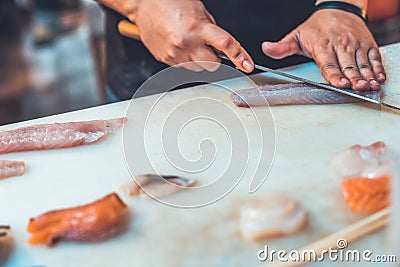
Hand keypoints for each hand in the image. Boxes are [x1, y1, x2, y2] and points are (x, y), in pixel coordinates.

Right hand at [102, 0, 253, 72]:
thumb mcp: (198, 10)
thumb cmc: (169, 2)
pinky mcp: (166, 60)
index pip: (225, 45)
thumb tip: (224, 45)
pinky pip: (184, 68)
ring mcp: (175, 54)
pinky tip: (180, 46)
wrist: (142, 5)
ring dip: (200, 60)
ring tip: (190, 43)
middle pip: (213, 65)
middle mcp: (186, 43)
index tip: (248, 65)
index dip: (239, 57)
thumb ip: (213, 29)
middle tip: (208, 46)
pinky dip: (187, 60)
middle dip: (215, 58)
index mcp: (197, 27)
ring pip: (199, 69)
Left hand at [262, 9, 385, 90]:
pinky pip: (374, 57)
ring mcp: (356, 44)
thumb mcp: (296, 36)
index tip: (340, 84)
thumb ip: (282, 47)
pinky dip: (378, 68)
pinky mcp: (368, 44)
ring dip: (368, 76)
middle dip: (354, 78)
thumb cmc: (316, 27)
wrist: (339, 8)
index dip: (334, 75)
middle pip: (348, 65)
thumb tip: (265, 48)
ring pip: (363, 63)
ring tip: (371, 86)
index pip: (329, 63)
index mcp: (323, 45)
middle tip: (358, 88)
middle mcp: (341, 44)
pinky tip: (379, 78)